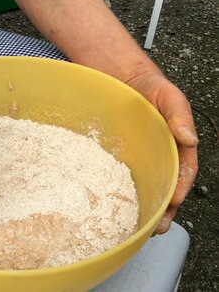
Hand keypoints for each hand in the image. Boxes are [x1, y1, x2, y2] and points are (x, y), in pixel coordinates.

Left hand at [126, 71, 197, 233]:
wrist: (124, 81)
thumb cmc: (150, 88)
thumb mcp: (169, 97)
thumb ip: (179, 115)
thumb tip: (188, 138)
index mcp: (177, 146)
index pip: (183, 172)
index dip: (180, 188)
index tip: (174, 201)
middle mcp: (160, 156)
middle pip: (165, 187)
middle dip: (163, 209)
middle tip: (156, 226)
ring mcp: (141, 158)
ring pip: (146, 187)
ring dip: (145, 207)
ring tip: (140, 226)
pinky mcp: (122, 157)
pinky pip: (123, 177)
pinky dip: (124, 192)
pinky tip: (119, 205)